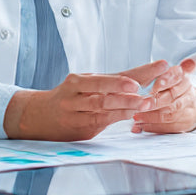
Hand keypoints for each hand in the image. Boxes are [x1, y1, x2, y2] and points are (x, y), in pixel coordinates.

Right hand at [3, 71, 152, 140]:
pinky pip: (101, 121)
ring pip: (103, 106)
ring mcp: (76, 112)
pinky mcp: (80, 129)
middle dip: (129, 89)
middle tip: (148, 89)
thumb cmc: (67, 98)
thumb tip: (142, 77)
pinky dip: (118, 117)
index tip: (158, 66)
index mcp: (78, 80)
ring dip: (126, 105)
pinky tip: (131, 115)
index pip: (114, 73)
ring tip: (144, 103)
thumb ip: (109, 84)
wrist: (37, 117)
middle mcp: (76, 94)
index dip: (138, 70)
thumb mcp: (83, 85)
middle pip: (106, 89)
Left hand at [129, 58, 195, 133]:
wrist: (189, 105)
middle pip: (172, 97)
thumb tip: (187, 62)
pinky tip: (142, 126)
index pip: (177, 77)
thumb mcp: (170, 74)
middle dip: (155, 101)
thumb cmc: (173, 87)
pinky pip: (170, 127)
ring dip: (152, 116)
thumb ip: (167, 69)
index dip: (166, 80)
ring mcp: (188, 110)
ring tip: (137, 117)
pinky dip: (155, 127)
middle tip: (141, 103)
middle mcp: (188, 94)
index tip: (155, 85)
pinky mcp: (185, 124)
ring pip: (170, 114)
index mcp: (183, 78)